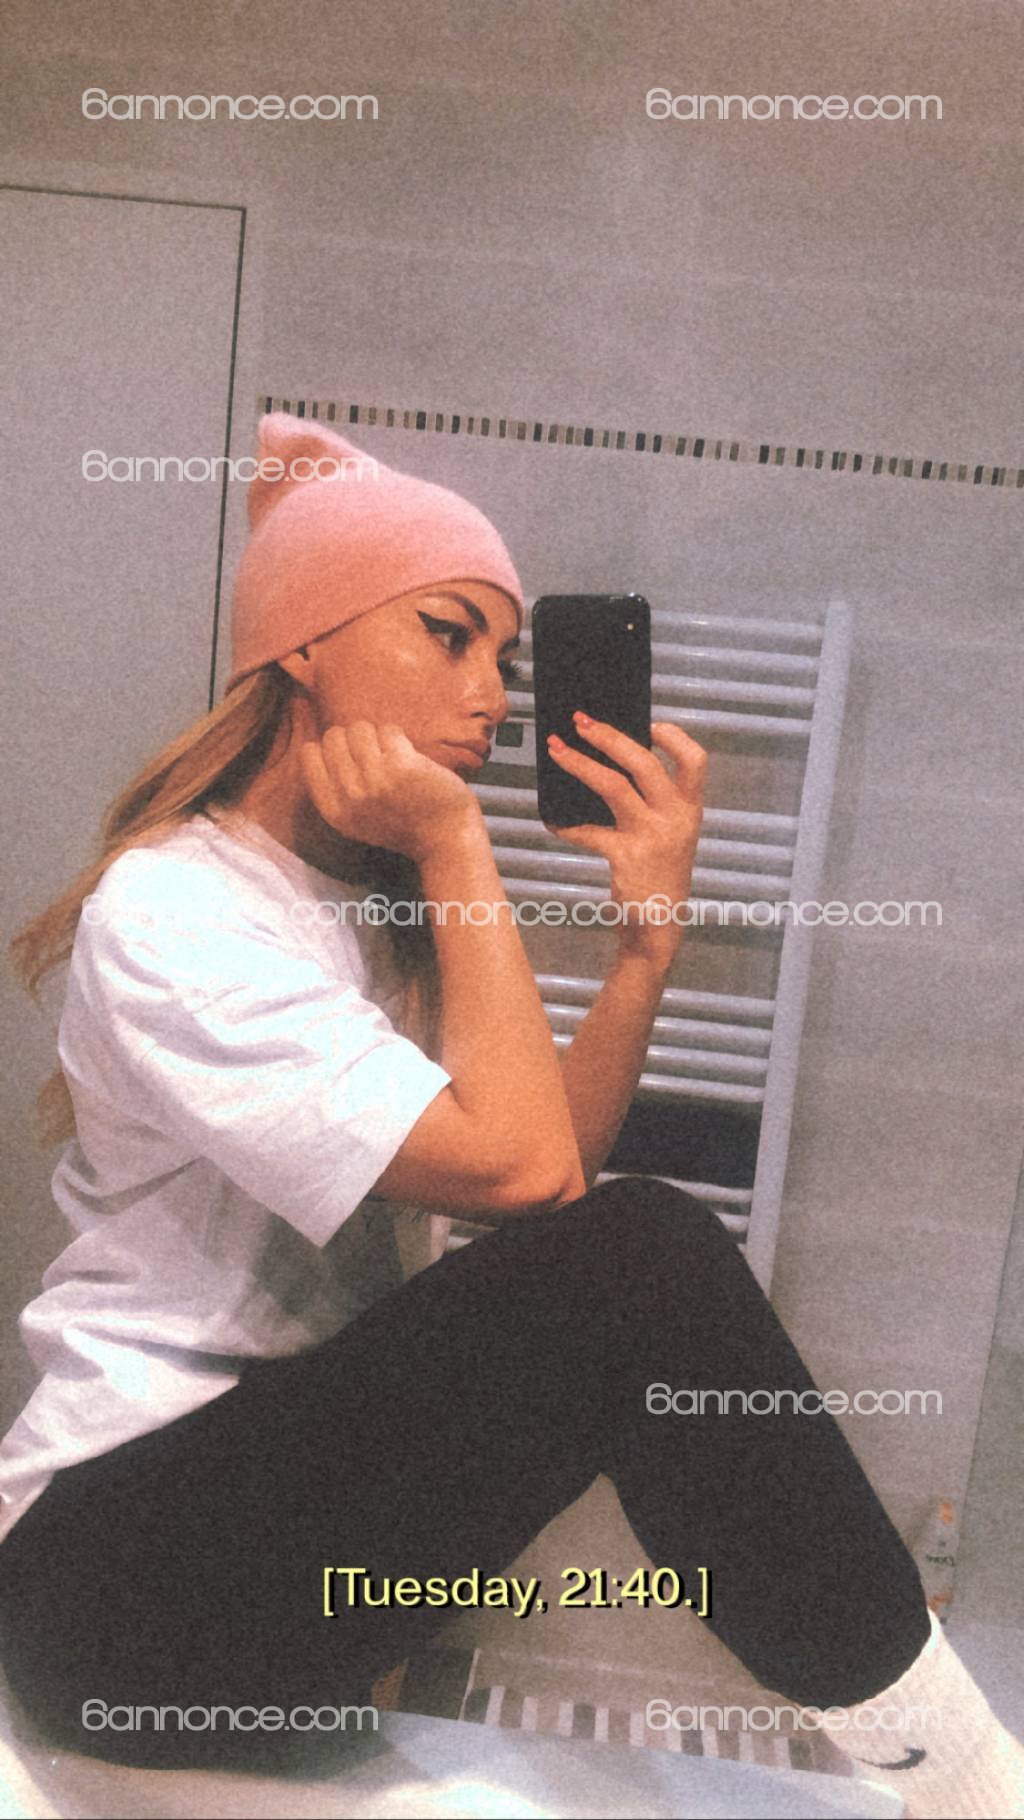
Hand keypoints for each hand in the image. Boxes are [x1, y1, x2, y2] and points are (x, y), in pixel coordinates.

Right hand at [299, 719, 482, 864]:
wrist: (445, 839)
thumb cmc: (403, 825)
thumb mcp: (355, 820)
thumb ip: (334, 790)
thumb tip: (319, 744)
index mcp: (333, 810)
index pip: (309, 754)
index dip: (330, 747)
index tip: (351, 757)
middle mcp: (349, 796)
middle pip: (334, 736)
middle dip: (354, 738)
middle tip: (376, 755)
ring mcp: (374, 780)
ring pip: (359, 728)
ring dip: (377, 735)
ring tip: (392, 755)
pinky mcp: (400, 766)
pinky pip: (388, 730)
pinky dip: (399, 738)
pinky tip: (409, 756)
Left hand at [544, 713, 706, 967]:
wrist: (659, 930)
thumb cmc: (659, 877)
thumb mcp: (670, 836)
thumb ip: (653, 805)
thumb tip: (610, 763)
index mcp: (690, 810)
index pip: (695, 761)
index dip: (674, 737)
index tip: (649, 723)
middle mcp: (677, 820)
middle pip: (644, 763)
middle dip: (608, 736)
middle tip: (580, 722)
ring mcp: (652, 838)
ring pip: (613, 786)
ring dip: (579, 763)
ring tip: (556, 750)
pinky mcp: (626, 857)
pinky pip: (589, 831)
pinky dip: (566, 825)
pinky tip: (553, 821)